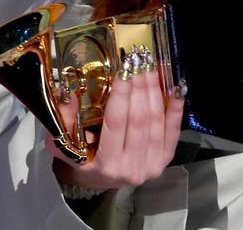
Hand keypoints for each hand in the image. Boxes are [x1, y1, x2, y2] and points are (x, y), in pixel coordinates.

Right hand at [46, 61, 185, 190]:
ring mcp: (151, 165)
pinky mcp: (165, 160)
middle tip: (138, 61)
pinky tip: (176, 87)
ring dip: (155, 91)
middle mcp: (131, 168)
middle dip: (139, 86)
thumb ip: (65, 120)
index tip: (124, 68)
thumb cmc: (83, 159)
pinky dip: (176, 107)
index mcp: (106, 164)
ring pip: (156, 121)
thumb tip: (69, 93)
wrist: (102, 181)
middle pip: (139, 119)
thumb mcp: (65, 144)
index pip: (116, 122)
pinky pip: (173, 130)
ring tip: (150, 68)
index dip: (122, 93)